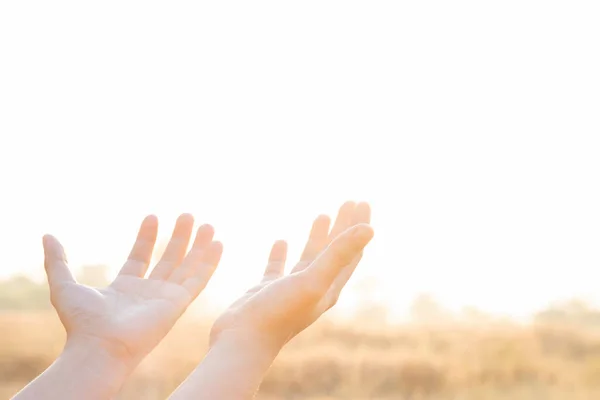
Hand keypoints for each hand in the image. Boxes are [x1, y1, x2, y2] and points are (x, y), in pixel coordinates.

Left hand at [43, 214, 222, 364]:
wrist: (100, 346)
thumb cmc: (82, 322)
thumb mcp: (63, 284)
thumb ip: (57, 260)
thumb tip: (46, 235)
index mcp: (126, 288)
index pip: (141, 257)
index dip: (147, 237)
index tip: (153, 217)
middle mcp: (149, 292)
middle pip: (169, 259)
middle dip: (179, 237)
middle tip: (188, 215)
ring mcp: (166, 297)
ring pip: (187, 266)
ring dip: (198, 246)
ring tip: (207, 224)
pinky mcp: (179, 303)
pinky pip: (199, 279)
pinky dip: (209, 262)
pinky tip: (217, 244)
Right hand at [210, 201, 372, 352]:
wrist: (241, 341)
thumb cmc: (278, 313)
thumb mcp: (312, 280)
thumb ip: (339, 254)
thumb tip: (369, 229)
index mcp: (329, 287)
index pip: (351, 252)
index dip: (358, 227)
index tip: (362, 202)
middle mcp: (314, 288)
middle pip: (335, 252)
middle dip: (343, 226)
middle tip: (349, 201)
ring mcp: (291, 289)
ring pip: (310, 257)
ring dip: (318, 236)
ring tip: (323, 214)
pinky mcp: (268, 290)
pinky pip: (278, 267)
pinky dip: (282, 253)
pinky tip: (281, 241)